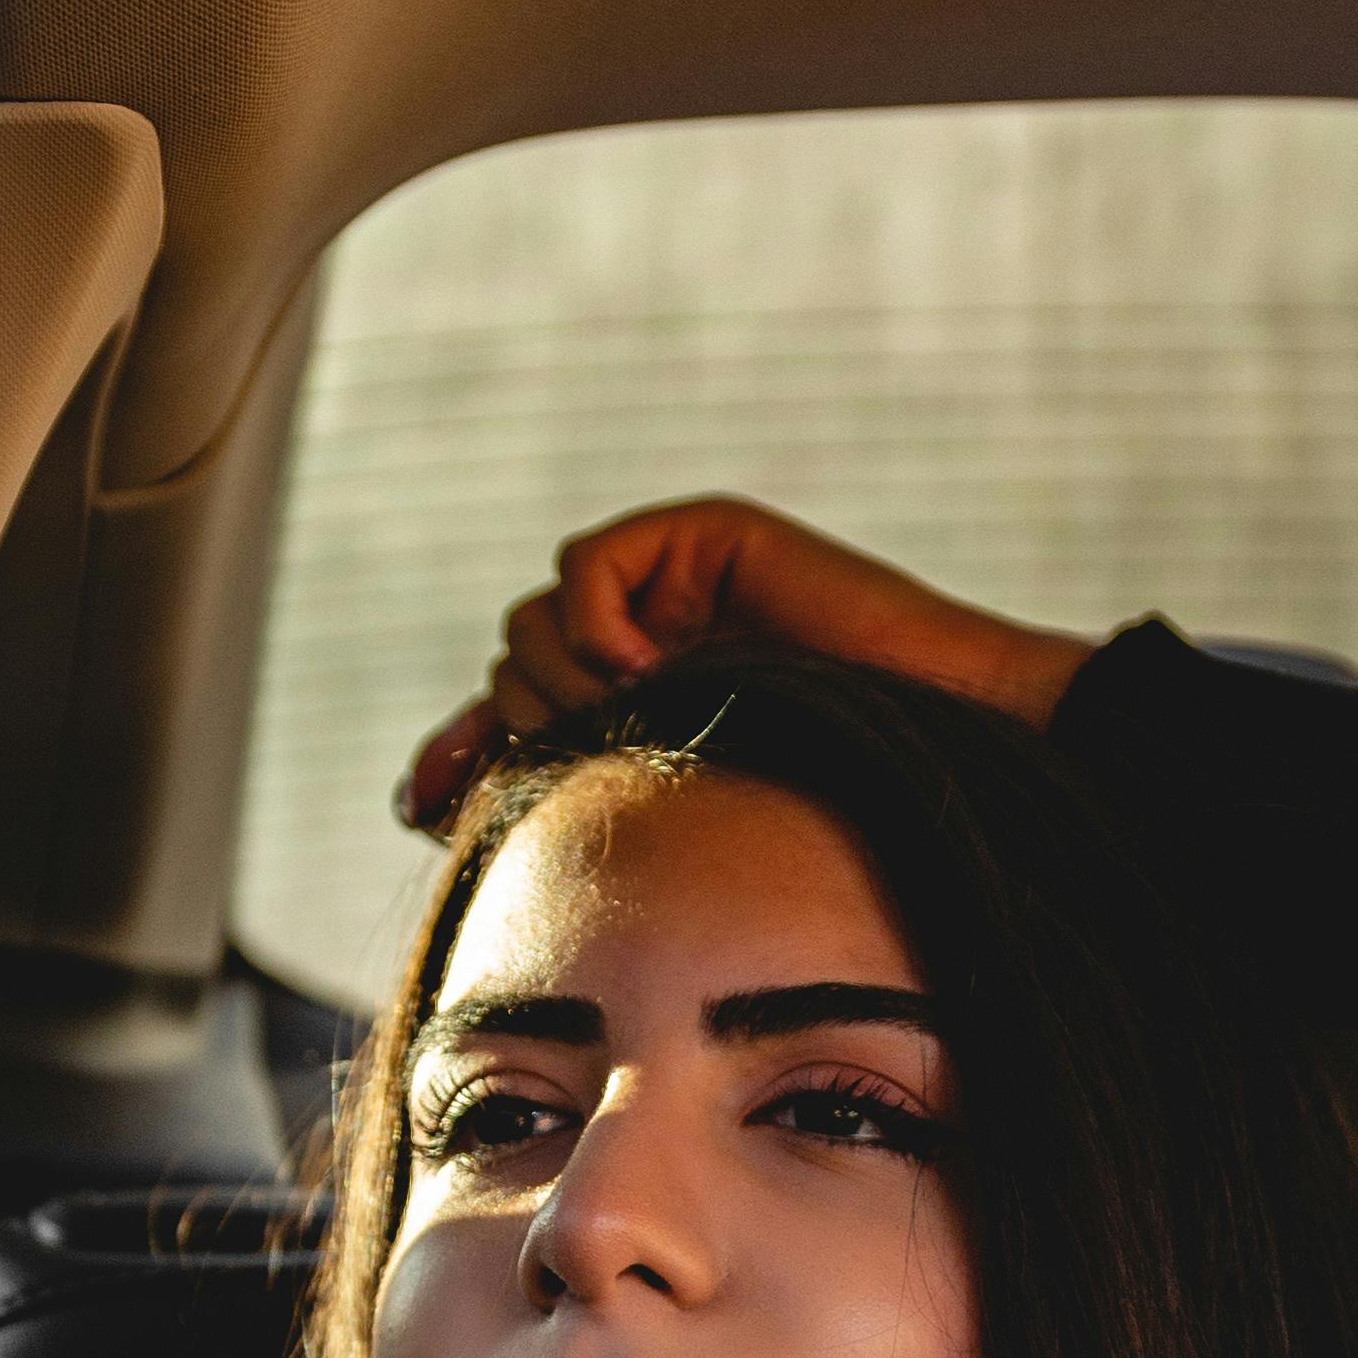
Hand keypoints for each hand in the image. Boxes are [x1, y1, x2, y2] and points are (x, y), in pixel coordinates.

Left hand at [394, 499, 1095, 831]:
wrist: (943, 761)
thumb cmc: (832, 813)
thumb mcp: (666, 818)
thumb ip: (555, 794)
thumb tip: (414, 796)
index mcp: (643, 710)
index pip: (510, 711)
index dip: (460, 749)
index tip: (425, 805)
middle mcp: (651, 643)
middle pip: (511, 664)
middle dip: (522, 722)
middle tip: (588, 754)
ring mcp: (675, 588)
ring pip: (534, 623)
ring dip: (564, 684)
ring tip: (643, 719)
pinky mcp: (701, 539)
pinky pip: (583, 571)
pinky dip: (597, 626)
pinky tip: (654, 670)